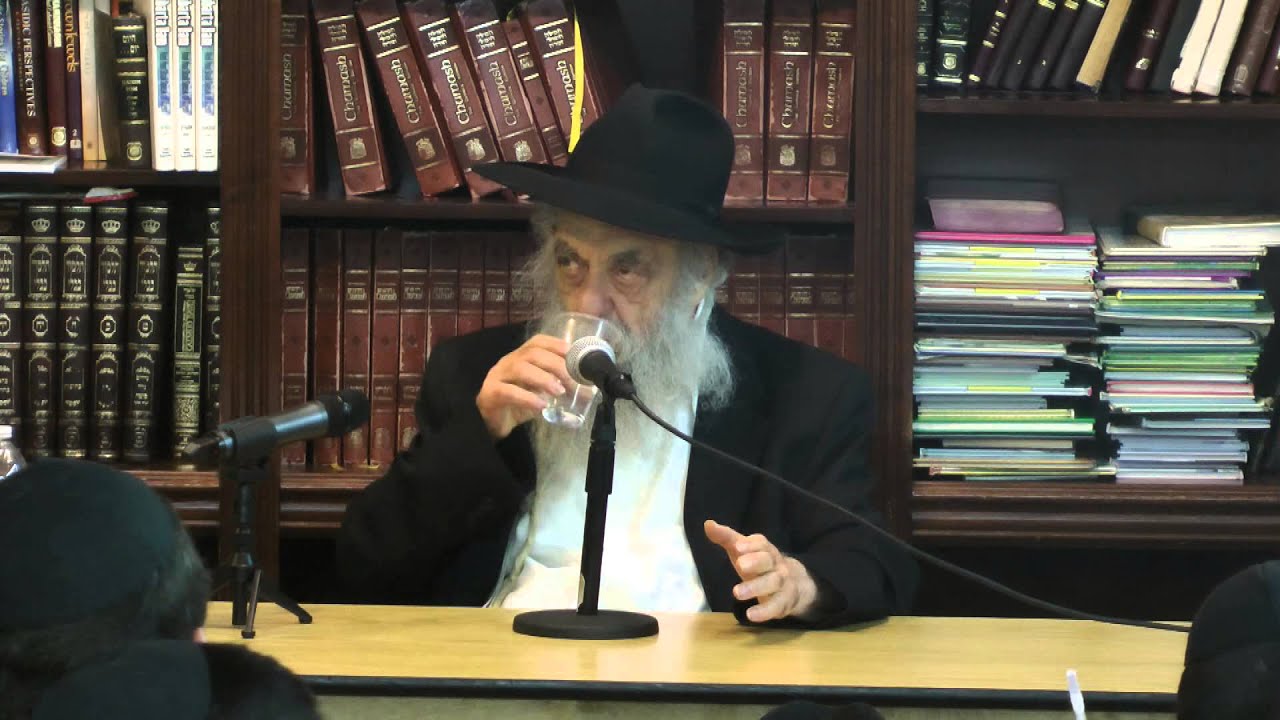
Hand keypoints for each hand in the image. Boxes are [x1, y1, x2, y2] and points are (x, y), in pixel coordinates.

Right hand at [476, 335, 572, 439]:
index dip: (555, 344)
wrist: (493, 423)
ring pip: (519, 368)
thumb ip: (560, 389)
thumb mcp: (542, 393)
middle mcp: (508, 361)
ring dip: (543, 378)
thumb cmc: (519, 404)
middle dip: (555, 364)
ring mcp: (497, 376)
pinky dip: (527, 397)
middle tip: (571, 380)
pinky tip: (540, 405)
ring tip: (558, 391)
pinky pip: (508, 392)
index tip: (572, 353)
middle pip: (532, 354)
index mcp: (521, 357)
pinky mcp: (490, 394)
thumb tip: (589, 393)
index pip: (537, 342)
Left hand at [704, 520, 821, 622]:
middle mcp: (775, 564)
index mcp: (765, 549)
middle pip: (768, 561)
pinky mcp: (783, 603)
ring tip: (736, 593)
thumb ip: (726, 537)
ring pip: (772, 583)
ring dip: (755, 588)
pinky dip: (764, 611)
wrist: (792, 583)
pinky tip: (751, 615)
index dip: (751, 545)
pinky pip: (775, 606)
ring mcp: (782, 583)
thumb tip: (708, 524)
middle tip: (740, 565)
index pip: (761, 544)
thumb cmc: (758, 564)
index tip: (738, 546)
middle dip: (755, 562)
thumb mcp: (742, 550)